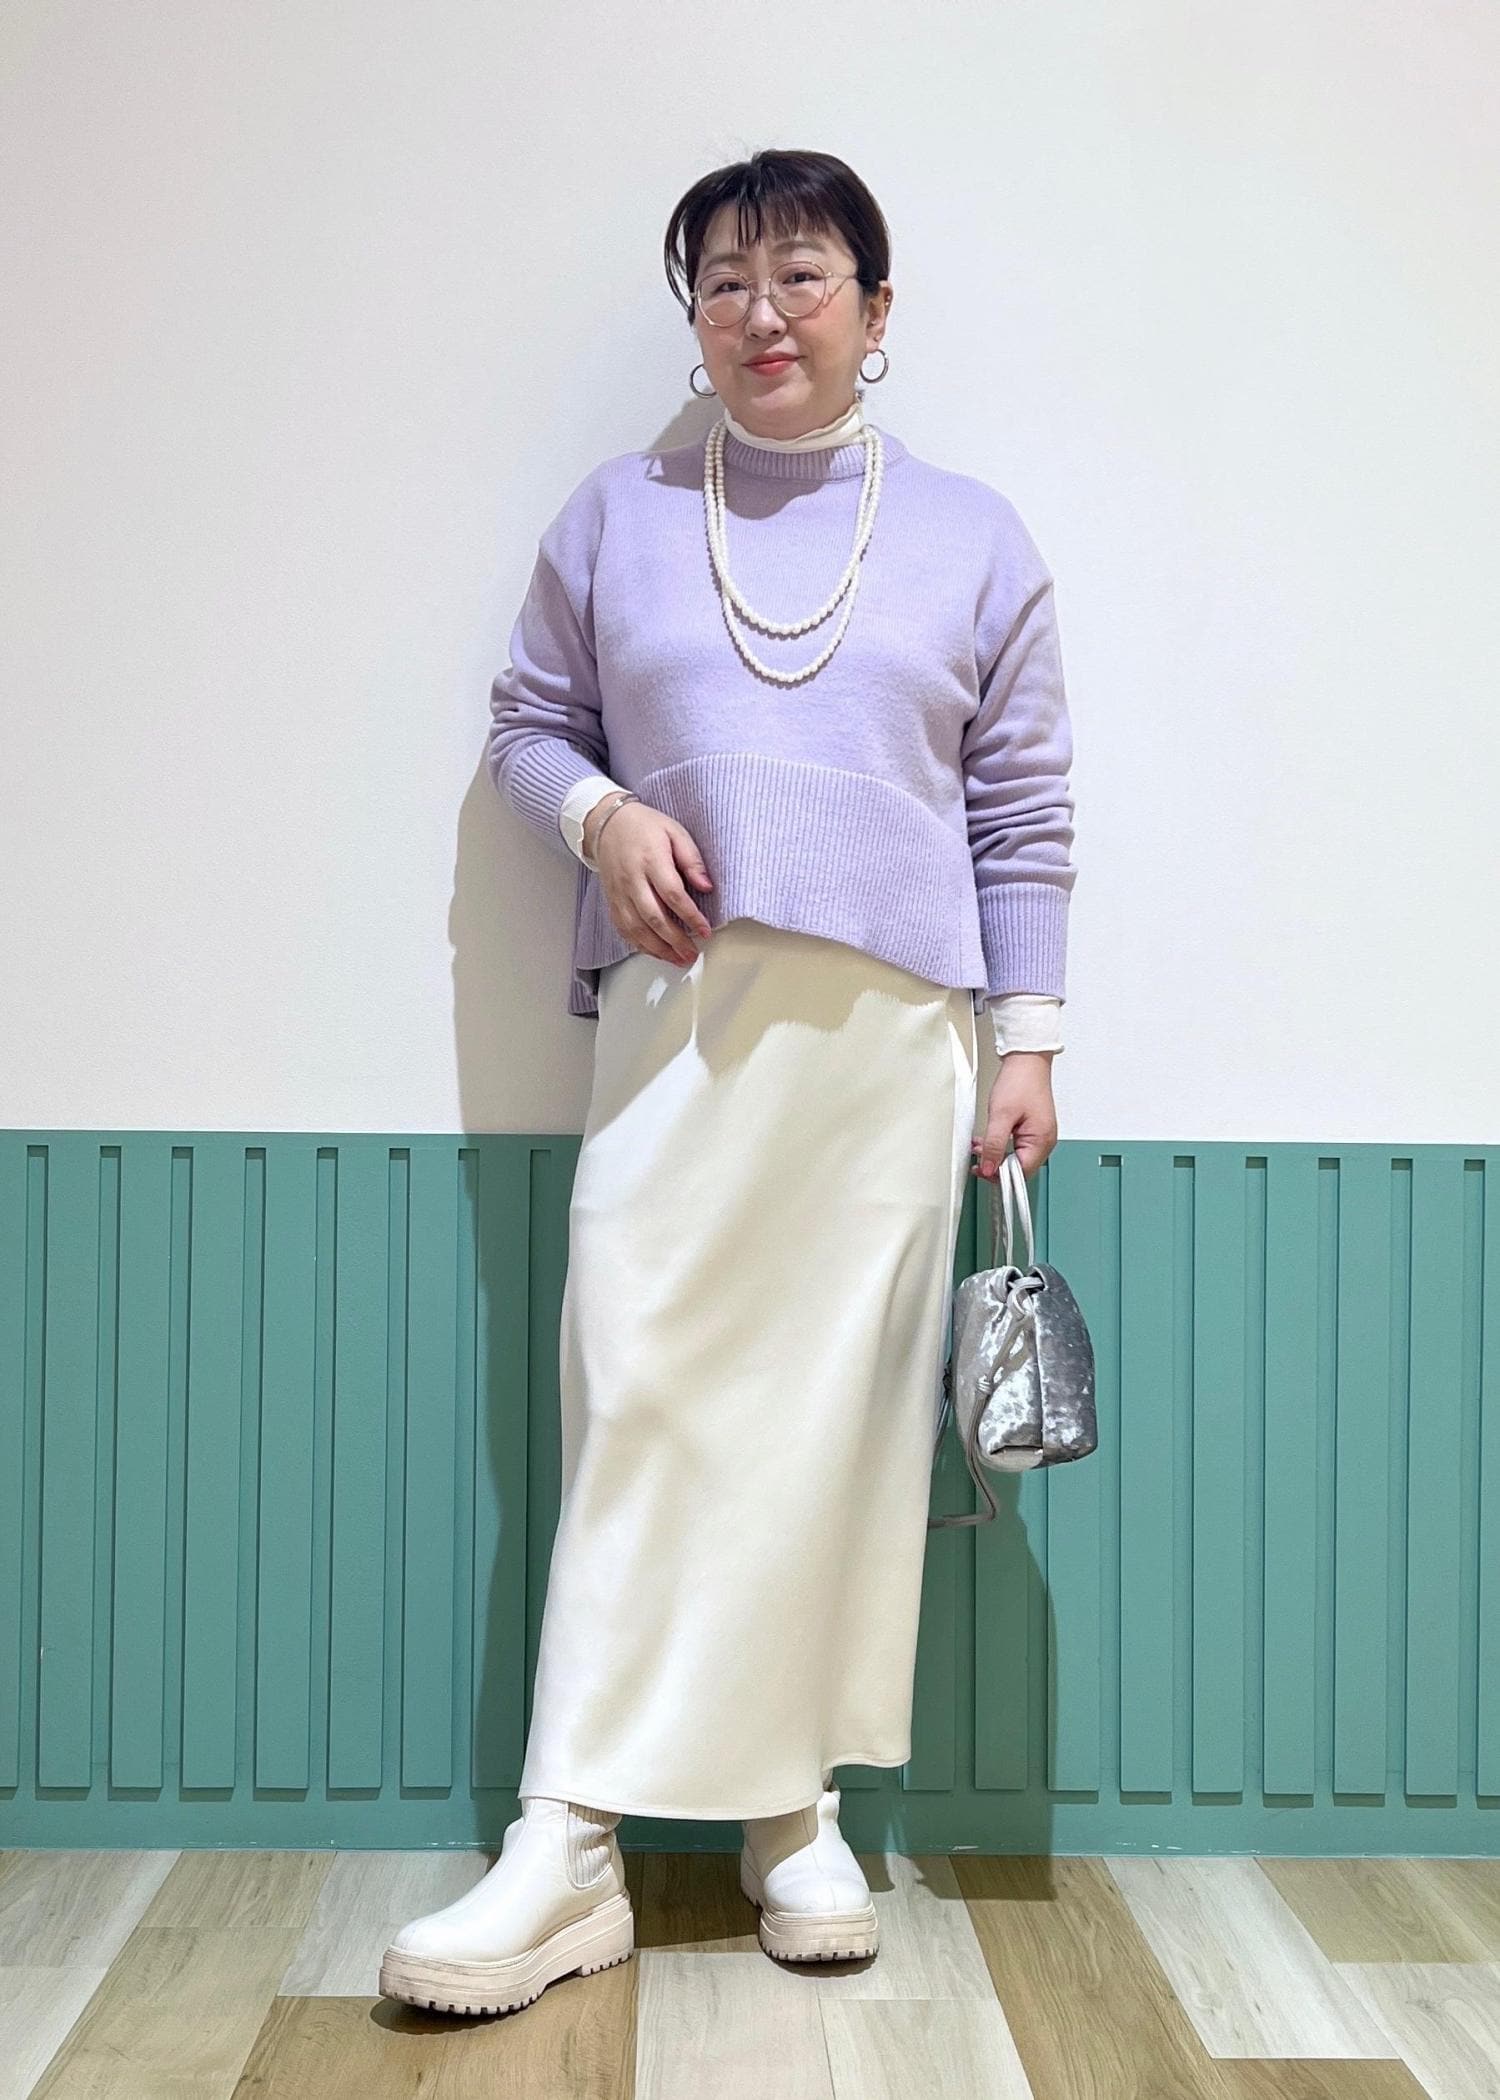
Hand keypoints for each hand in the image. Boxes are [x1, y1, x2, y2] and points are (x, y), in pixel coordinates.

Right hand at [584, 797, 714, 966]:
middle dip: (676, 940)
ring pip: (637, 929)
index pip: (673, 894)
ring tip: (678, 959)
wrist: (607, 824)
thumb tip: (707, 887)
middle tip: (693, 952)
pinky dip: (640, 945)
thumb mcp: (675, 832)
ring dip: (659, 949)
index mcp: (651, 860)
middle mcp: (632, 879)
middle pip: (654, 917)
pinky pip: (624, 929)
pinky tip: (655, 952)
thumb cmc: (644, 827)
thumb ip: (692, 860)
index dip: (690, 916)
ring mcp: (619, 893)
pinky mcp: (612, 901)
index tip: (705, 930)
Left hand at [970, 1052, 1058, 1183]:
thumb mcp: (1001, 1115)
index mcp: (1041, 1141)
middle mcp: (1045, 1141)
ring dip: (996, 1154)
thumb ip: (994, 1145)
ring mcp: (1040, 1135)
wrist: (1026, 1060)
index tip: (981, 1171)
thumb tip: (988, 1168)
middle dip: (995, 1164)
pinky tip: (988, 1139)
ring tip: (979, 1146)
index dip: (999, 1175)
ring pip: (1016, 1157)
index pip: (1021, 1173)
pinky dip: (1001, 1145)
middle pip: (1019, 1168)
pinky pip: (1017, 1146)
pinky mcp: (1033, 1129)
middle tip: (977, 1159)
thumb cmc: (1020, 1082)